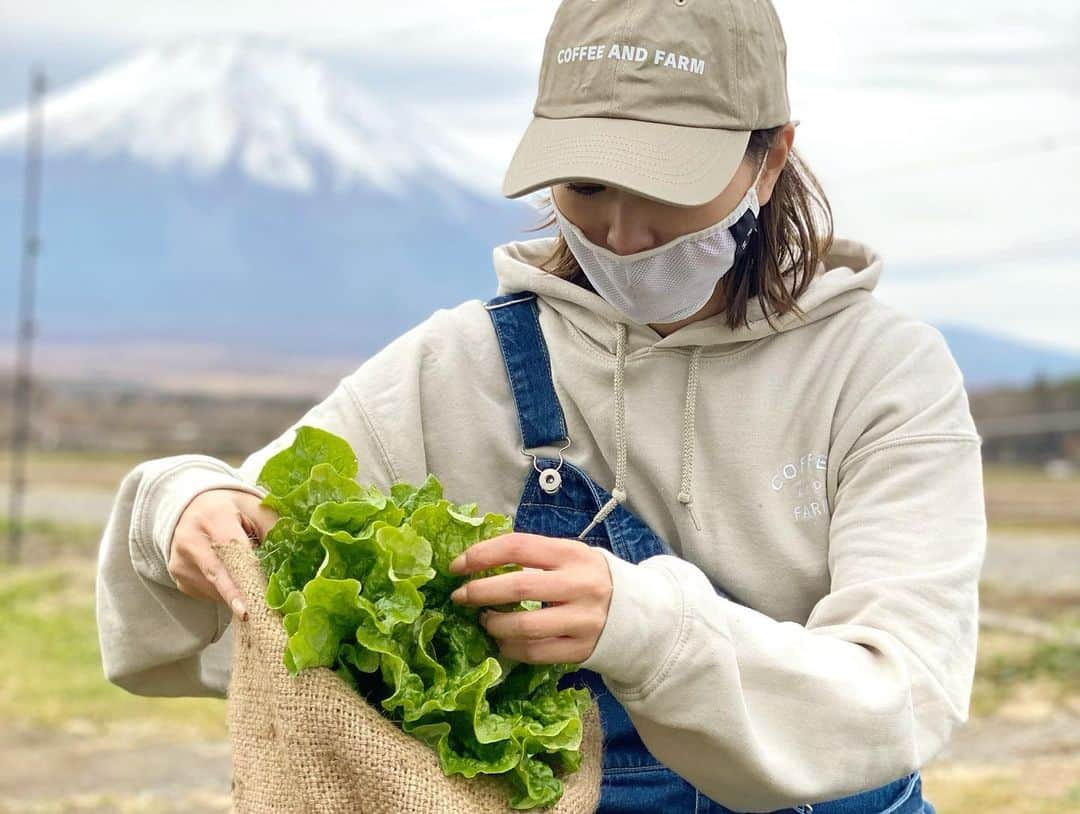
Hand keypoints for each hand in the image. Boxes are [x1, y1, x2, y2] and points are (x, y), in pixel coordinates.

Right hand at [168, 488, 278, 620]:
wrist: (195, 507)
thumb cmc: (233, 509)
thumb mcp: (256, 508)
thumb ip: (274, 528)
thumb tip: (293, 558)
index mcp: (213, 516)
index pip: (229, 550)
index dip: (243, 576)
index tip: (252, 602)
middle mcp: (190, 537)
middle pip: (217, 575)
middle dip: (240, 596)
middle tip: (259, 613)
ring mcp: (180, 559)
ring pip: (213, 588)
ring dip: (235, 593)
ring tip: (251, 581)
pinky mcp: (178, 575)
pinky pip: (206, 593)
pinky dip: (223, 592)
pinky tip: (232, 578)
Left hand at [448, 532, 612, 663]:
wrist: (638, 614)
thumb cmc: (589, 579)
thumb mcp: (570, 557)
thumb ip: (534, 556)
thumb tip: (479, 561)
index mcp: (573, 554)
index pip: (519, 547)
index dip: (482, 555)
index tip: (458, 566)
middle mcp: (580, 585)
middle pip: (518, 587)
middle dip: (480, 591)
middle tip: (460, 596)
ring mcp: (582, 621)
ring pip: (524, 626)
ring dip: (493, 624)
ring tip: (484, 619)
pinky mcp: (581, 650)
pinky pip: (535, 653)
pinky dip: (510, 648)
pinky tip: (502, 641)